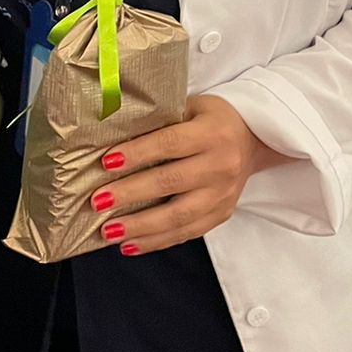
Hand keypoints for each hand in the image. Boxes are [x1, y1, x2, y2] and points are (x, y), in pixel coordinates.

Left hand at [92, 93, 293, 254]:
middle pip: (170, 183)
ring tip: (108, 232)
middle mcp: (220, 166)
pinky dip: (157, 241)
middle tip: (98, 201)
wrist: (253, 139)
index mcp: (211, 134)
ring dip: (140, 226)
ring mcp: (222, 195)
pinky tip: (130, 244)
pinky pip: (187, 232)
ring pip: (178, 216)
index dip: (137, 154)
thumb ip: (159, 120)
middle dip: (130, 194)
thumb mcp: (190, 106)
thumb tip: (111, 134)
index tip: (107, 162)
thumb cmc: (211, 119)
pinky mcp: (221, 214)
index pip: (169, 144)